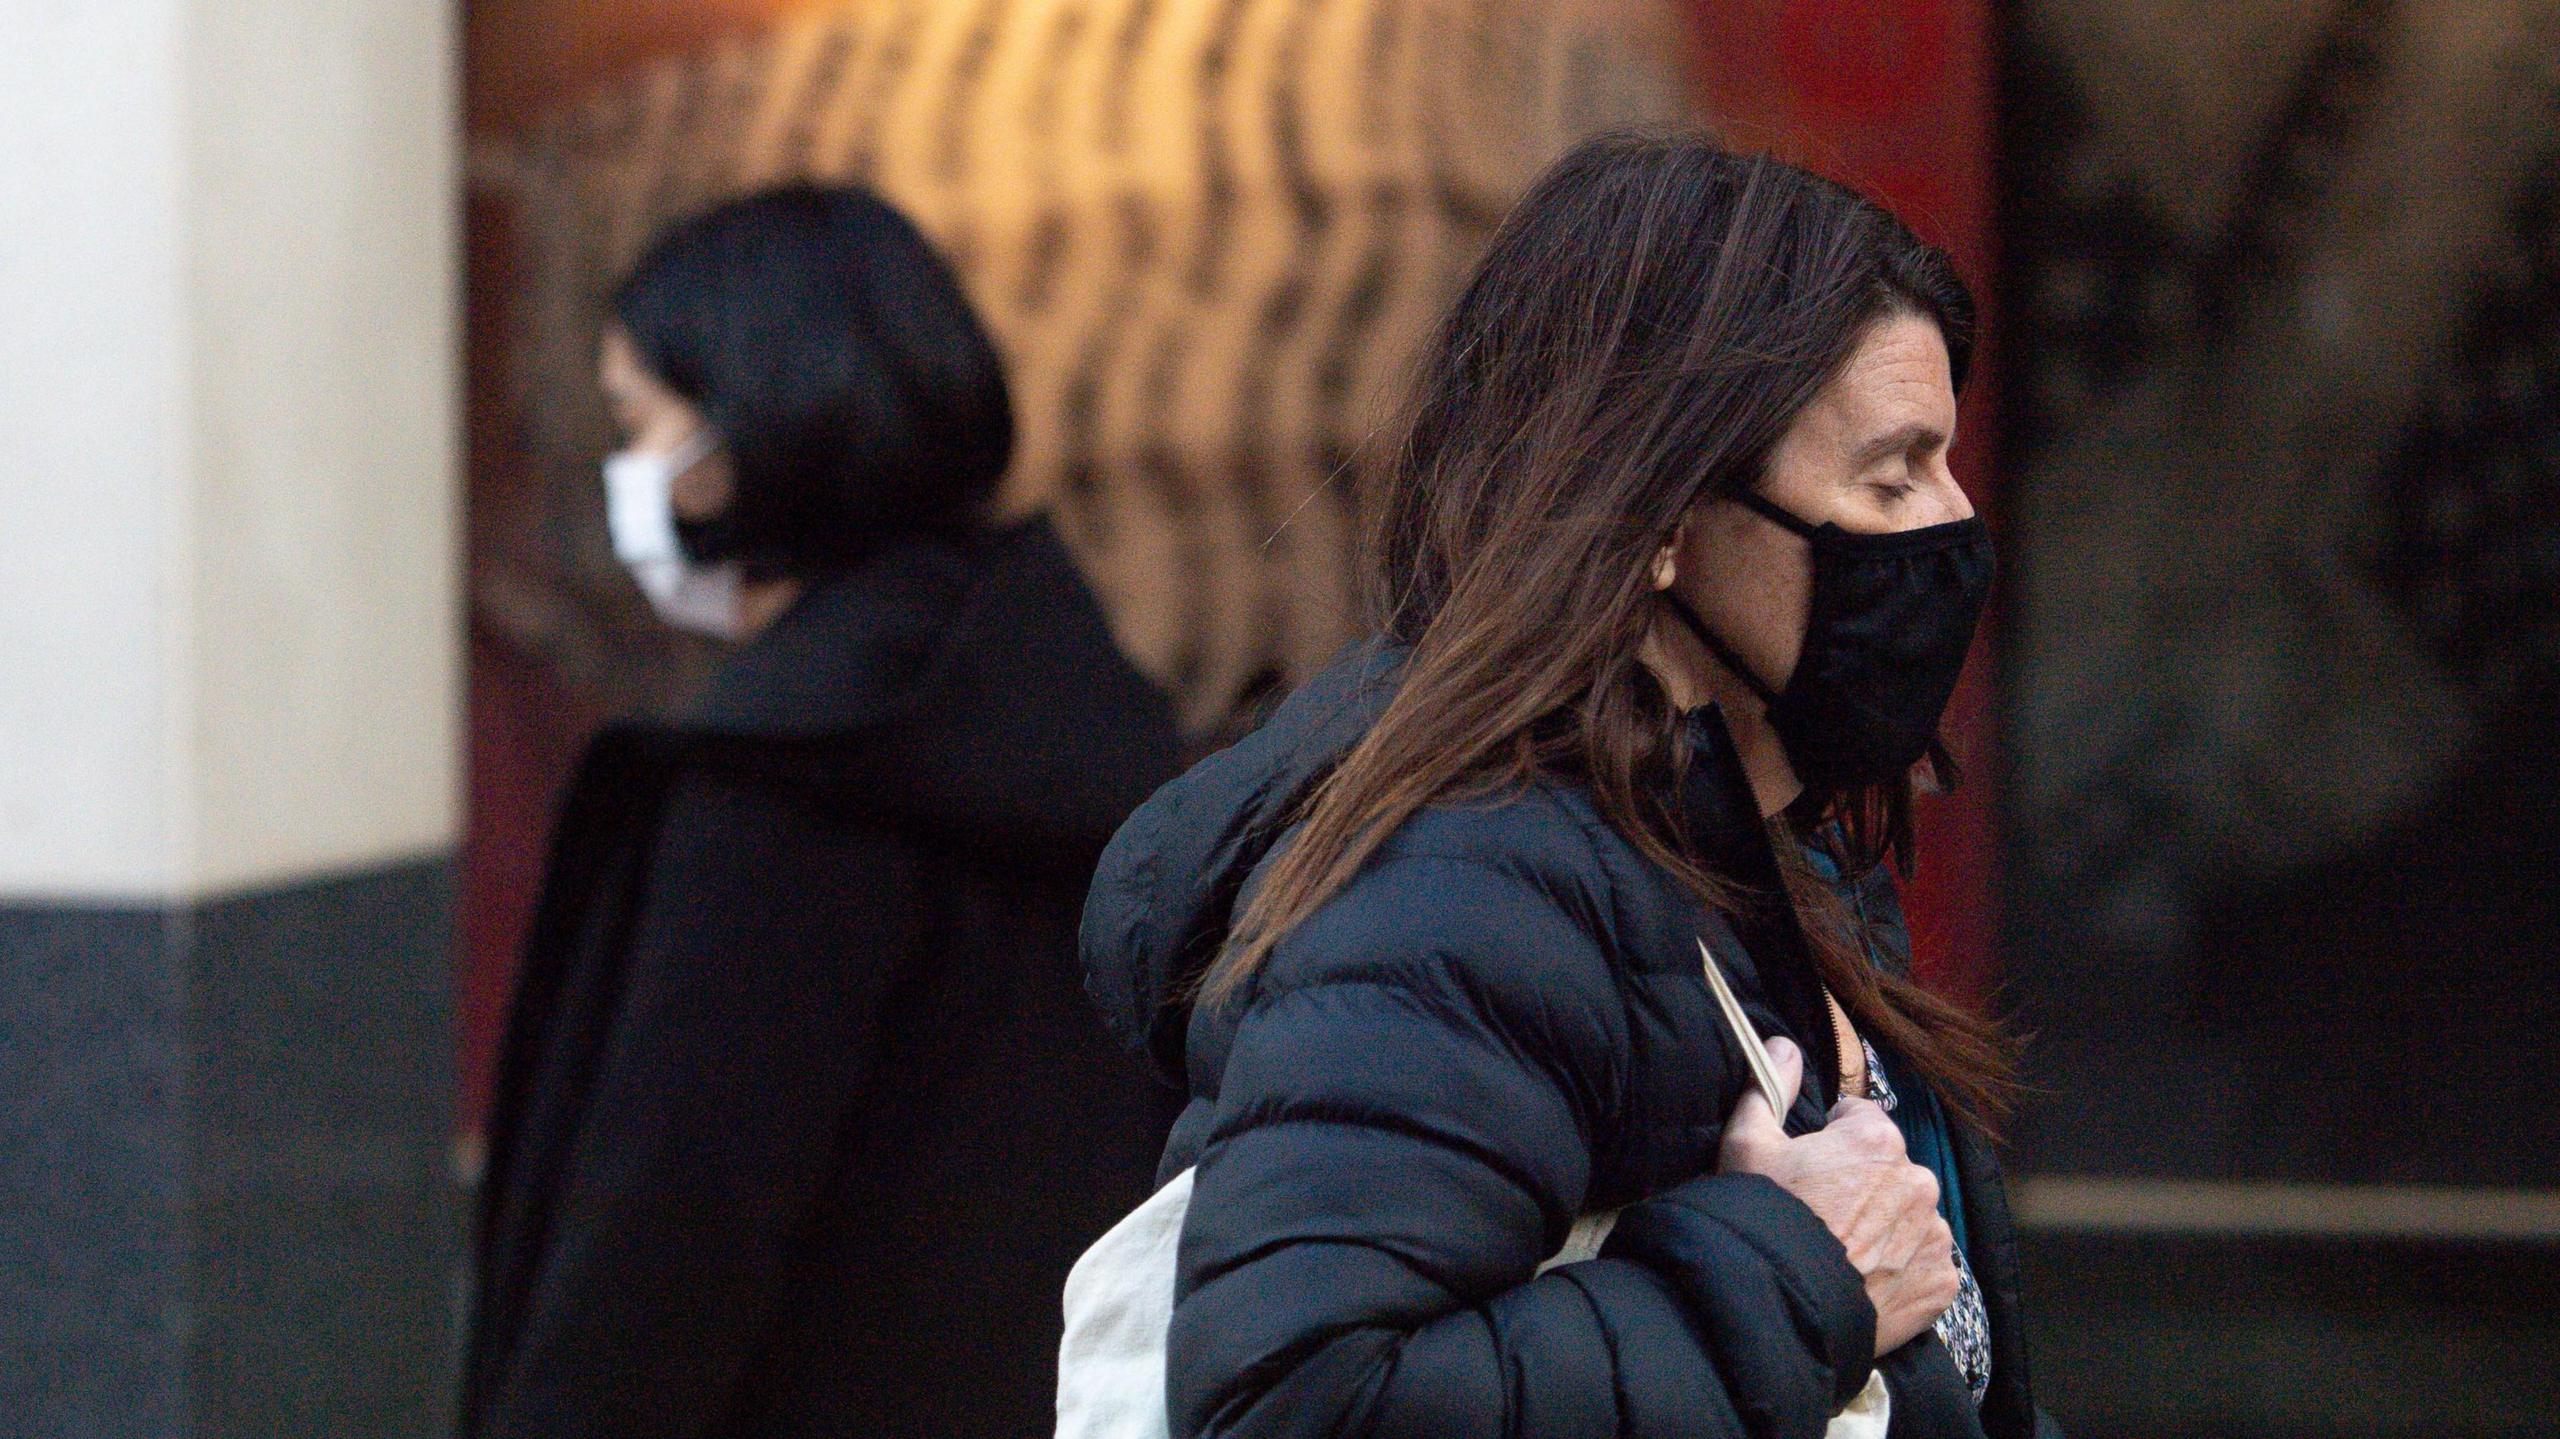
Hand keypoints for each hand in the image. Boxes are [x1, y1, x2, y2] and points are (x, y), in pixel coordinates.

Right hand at [1717, 1036, 1959, 1355]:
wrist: (1780, 1306)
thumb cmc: (1762, 1218)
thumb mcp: (1747, 1144)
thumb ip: (1770, 1085)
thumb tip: (1784, 1044)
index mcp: (1878, 1138)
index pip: (1860, 1121)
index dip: (1829, 1143)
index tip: (1808, 1173)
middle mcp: (1919, 1180)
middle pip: (1890, 1171)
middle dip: (1863, 1186)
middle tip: (1822, 1217)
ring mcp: (1934, 1235)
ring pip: (1910, 1219)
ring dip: (1887, 1229)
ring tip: (1843, 1254)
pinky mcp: (1941, 1283)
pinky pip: (1925, 1266)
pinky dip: (1903, 1272)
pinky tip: (1866, 1281)